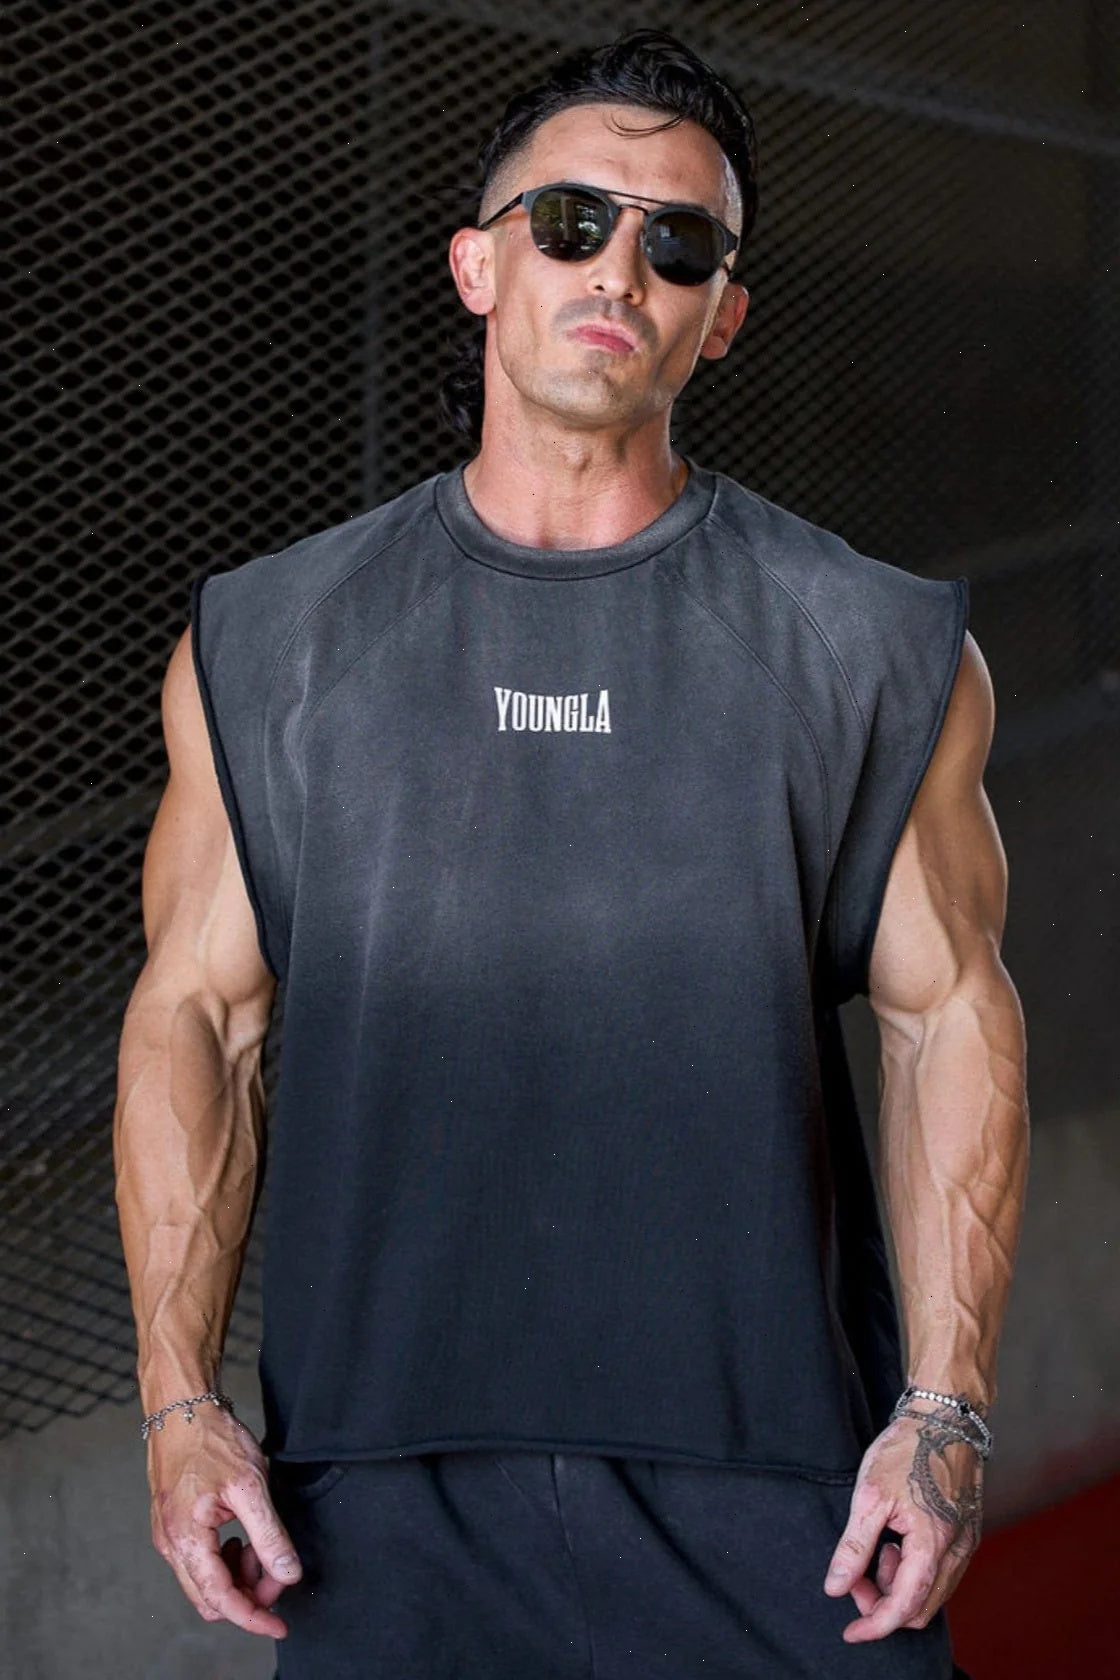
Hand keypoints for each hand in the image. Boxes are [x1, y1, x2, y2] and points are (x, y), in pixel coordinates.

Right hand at [148, 1409, 302, 1638]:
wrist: (182, 1409)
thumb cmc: (212, 1440)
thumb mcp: (250, 1485)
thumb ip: (269, 1535)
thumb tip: (287, 1574)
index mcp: (185, 1539)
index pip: (220, 1599)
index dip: (253, 1617)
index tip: (280, 1624)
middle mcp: (170, 1545)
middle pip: (210, 1598)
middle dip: (248, 1595)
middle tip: (277, 1571)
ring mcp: (168, 1536)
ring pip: (205, 1582)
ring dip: (236, 1577)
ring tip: (259, 1547)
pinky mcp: (173, 1526)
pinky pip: (199, 1562)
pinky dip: (224, 1561)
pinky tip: (242, 1537)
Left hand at [823, 1410, 982, 1642]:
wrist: (944, 1416)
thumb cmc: (905, 1449)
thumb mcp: (869, 1496)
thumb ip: (854, 1547)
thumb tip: (836, 1588)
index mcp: (932, 1545)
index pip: (904, 1606)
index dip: (875, 1625)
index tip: (850, 1633)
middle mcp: (957, 1551)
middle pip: (921, 1607)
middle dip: (884, 1603)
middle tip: (856, 1576)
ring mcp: (966, 1543)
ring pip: (932, 1593)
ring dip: (899, 1586)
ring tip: (876, 1549)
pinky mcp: (966, 1532)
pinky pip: (941, 1573)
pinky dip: (914, 1571)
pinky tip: (895, 1542)